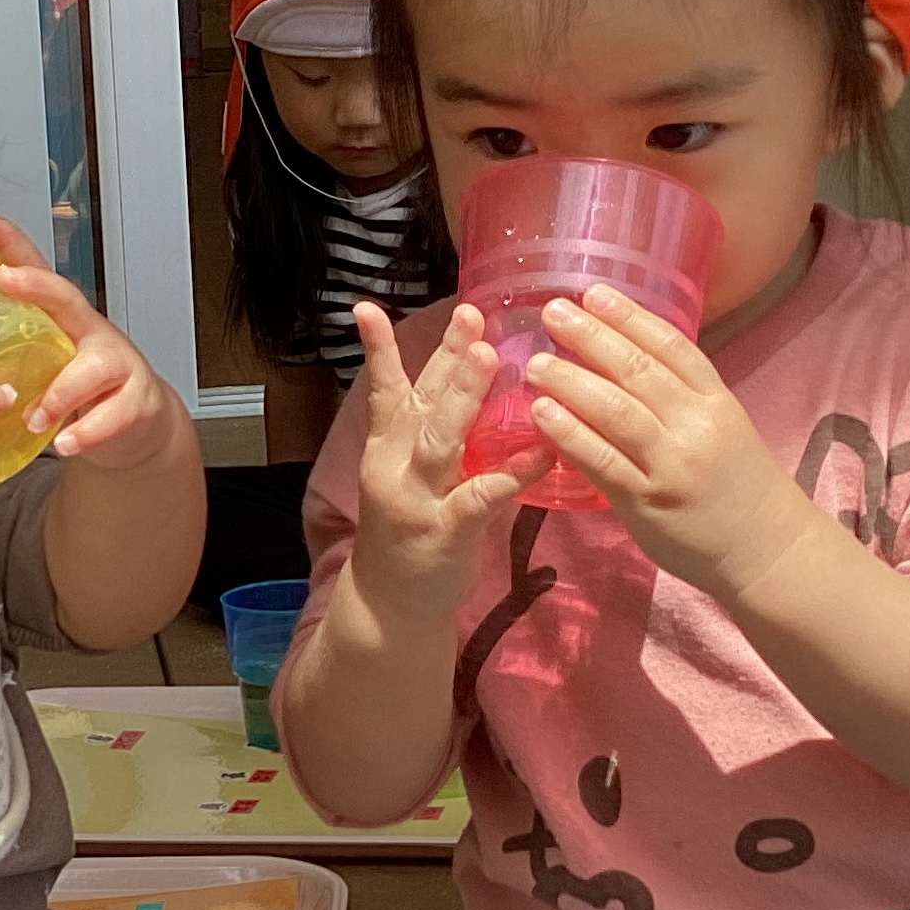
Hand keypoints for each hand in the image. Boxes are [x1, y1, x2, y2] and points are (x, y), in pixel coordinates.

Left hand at [0, 209, 187, 470]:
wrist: (136, 427)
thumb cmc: (80, 392)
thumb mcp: (43, 361)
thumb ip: (5, 348)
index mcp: (60, 320)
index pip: (35, 272)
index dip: (11, 243)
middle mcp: (90, 333)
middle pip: (68, 298)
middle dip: (39, 286)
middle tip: (7, 280)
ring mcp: (117, 367)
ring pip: (94, 366)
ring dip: (62, 390)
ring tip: (35, 415)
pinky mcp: (134, 404)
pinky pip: (112, 416)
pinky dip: (86, 432)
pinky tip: (64, 442)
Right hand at [343, 301, 531, 627]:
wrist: (391, 603)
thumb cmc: (411, 529)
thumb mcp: (407, 473)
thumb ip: (433, 428)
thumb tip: (467, 371)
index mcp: (389, 447)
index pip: (385, 389)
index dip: (378, 348)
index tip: (366, 306)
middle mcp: (397, 466)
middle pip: (422, 402)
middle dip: (446, 357)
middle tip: (470, 315)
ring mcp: (418, 500)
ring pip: (441, 441)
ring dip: (464, 397)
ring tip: (489, 357)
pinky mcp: (445, 533)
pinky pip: (480, 498)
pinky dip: (511, 475)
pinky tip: (542, 454)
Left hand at [525, 288, 816, 598]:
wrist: (766, 549)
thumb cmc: (737, 486)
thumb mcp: (723, 427)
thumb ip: (681, 397)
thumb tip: (622, 360)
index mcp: (716, 401)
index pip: (672, 346)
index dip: (631, 317)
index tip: (594, 293)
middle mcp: (695, 426)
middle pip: (639, 370)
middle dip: (592, 337)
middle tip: (552, 312)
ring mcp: (671, 464)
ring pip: (617, 411)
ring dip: (571, 382)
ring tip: (536, 364)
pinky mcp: (648, 501)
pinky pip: (603, 462)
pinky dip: (570, 435)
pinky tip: (542, 414)